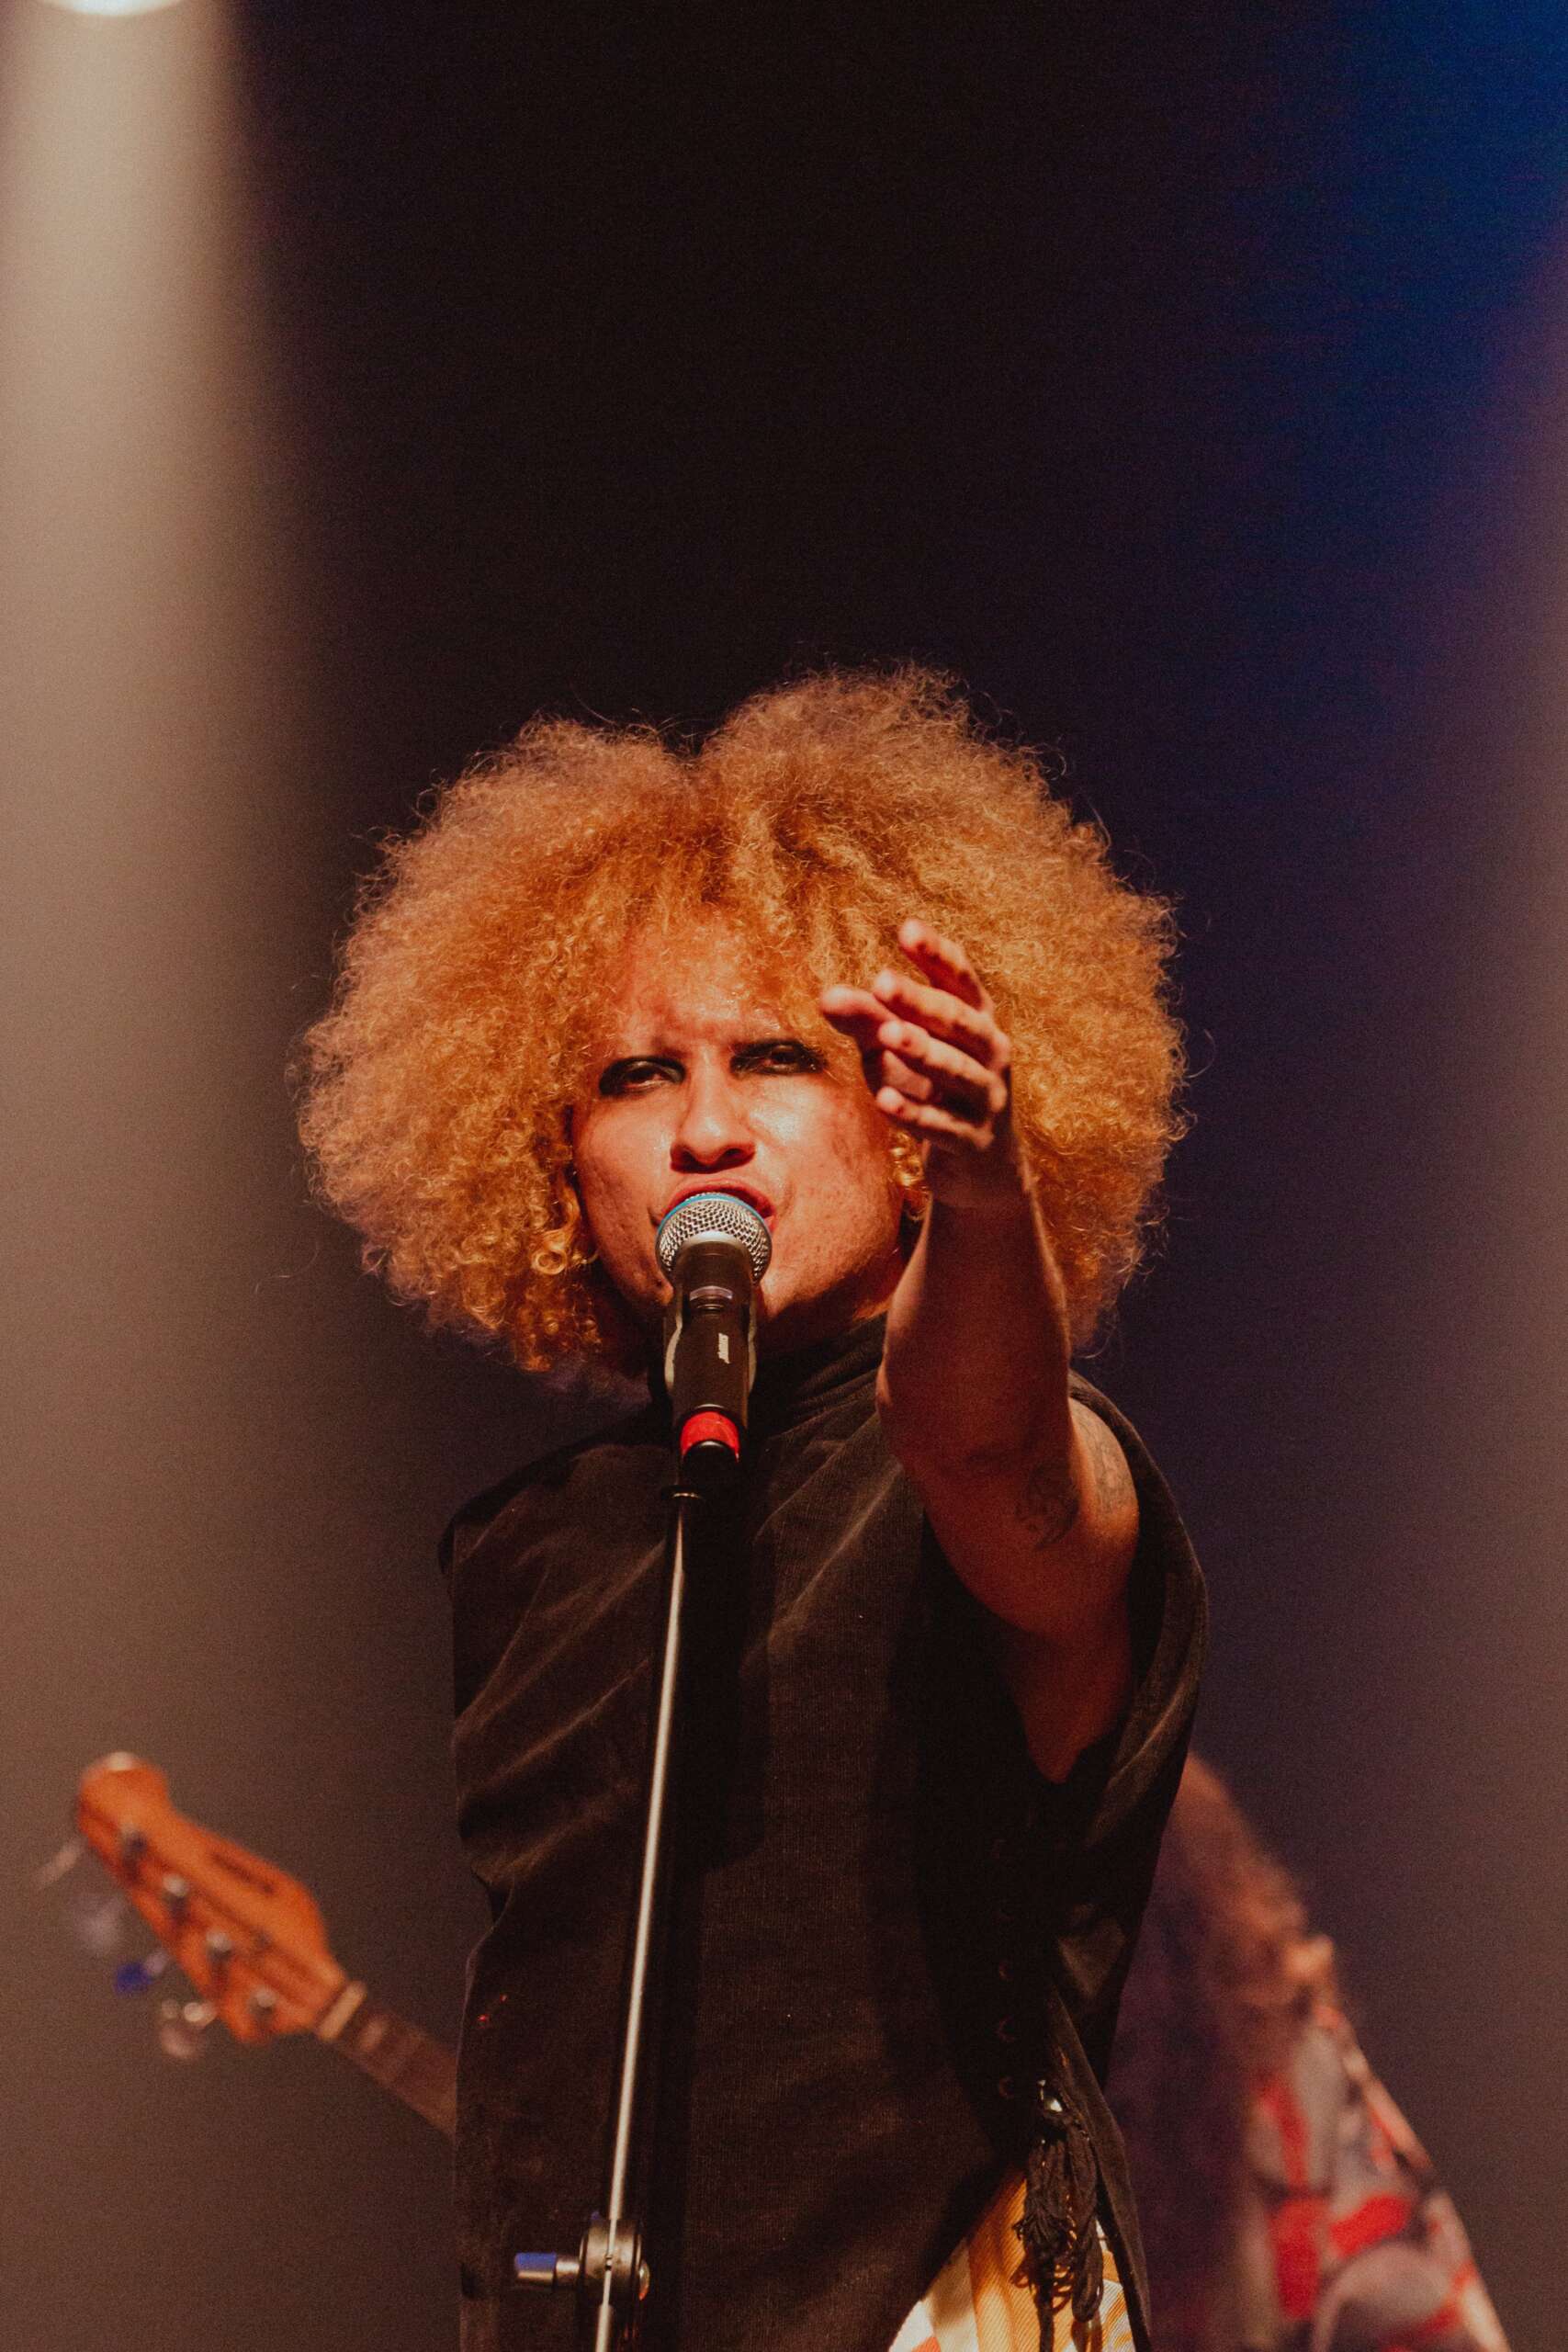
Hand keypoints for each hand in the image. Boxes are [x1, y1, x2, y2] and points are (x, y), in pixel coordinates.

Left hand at [820, 919, 1023, 1210]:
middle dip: (921, 1002)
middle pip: (960, 1021)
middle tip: (881, 982)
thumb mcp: (898, 1050)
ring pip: (958, 1071)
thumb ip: (867, 1020)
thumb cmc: (934, 1090)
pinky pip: (944, 1126)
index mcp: (976, 1021)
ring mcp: (987, 1099)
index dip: (937, 955)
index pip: (961, 980)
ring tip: (888, 1034)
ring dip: (923, 1051)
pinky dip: (916, 1114)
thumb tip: (827, 997)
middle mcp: (992, 1053)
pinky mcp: (974, 1142)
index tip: (907, 929)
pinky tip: (885, 1101)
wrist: (980, 1166)